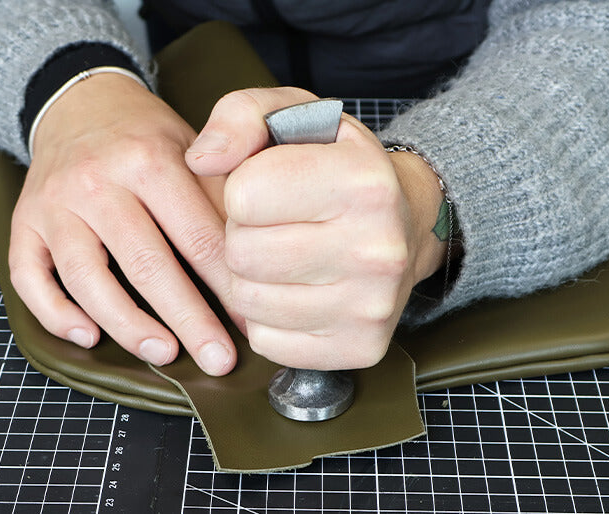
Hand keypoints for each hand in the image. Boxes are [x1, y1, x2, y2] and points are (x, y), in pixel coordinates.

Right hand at [9, 73, 237, 375]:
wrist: (80, 104)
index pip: (197, 236)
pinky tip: (89, 336)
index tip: (251, 323)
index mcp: (149, 160)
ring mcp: (54, 205)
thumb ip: (222, 197)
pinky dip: (56, 314)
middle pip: (147, 265)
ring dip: (128, 325)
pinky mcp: (24, 223)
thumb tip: (258, 265)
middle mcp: (96, 182)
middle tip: (218, 360)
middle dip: (189, 320)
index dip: (229, 287)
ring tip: (165, 353)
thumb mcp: (193, 147)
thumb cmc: (146, 136)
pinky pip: (29, 278)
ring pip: (87, 280)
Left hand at [186, 88, 447, 369]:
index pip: (244, 195)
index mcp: (362, 181)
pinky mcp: (360, 348)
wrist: (407, 223)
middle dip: (242, 234)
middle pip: (241, 253)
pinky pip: (266, 342)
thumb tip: (201, 161)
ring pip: (247, 302)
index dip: (241, 188)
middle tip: (275, 224)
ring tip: (283, 254)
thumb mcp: (292, 117)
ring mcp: (372, 306)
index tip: (269, 185)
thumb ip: (238, 117)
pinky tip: (296, 290)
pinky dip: (268, 319)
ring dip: (250, 278)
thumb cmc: (333, 166)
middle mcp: (377, 248)